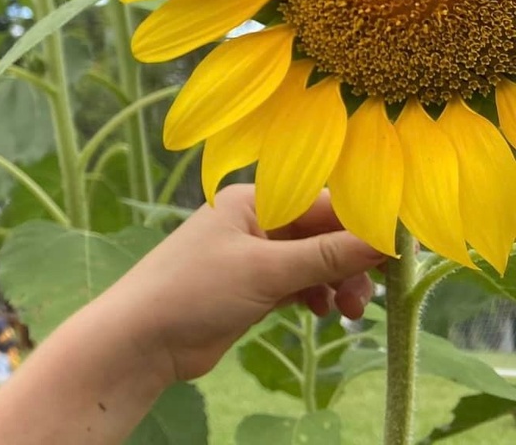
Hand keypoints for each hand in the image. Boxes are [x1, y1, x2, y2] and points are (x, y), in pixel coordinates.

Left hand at [98, 184, 387, 383]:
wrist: (141, 339)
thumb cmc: (194, 290)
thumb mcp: (265, 270)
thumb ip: (327, 256)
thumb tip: (386, 241)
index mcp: (252, 199)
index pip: (324, 202)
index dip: (363, 225)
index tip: (397, 254)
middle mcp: (254, 221)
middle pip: (323, 233)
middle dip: (350, 262)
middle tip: (364, 296)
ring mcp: (251, 255)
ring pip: (313, 262)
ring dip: (336, 282)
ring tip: (345, 312)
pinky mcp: (250, 287)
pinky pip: (298, 283)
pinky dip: (315, 295)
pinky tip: (320, 312)